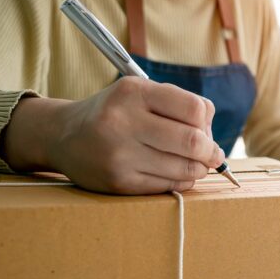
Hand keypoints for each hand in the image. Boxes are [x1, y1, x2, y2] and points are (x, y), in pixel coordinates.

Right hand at [2, 77, 223, 193]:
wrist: (63, 136)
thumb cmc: (116, 113)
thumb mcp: (140, 93)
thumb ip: (179, 107)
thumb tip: (215, 144)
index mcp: (133, 92)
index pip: (195, 108)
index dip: (208, 123)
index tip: (206, 130)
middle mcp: (123, 121)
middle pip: (193, 142)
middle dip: (211, 151)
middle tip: (212, 154)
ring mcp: (119, 154)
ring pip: (185, 168)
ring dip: (199, 168)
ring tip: (195, 164)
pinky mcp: (118, 182)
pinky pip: (168, 186)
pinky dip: (182, 181)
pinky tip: (175, 173)